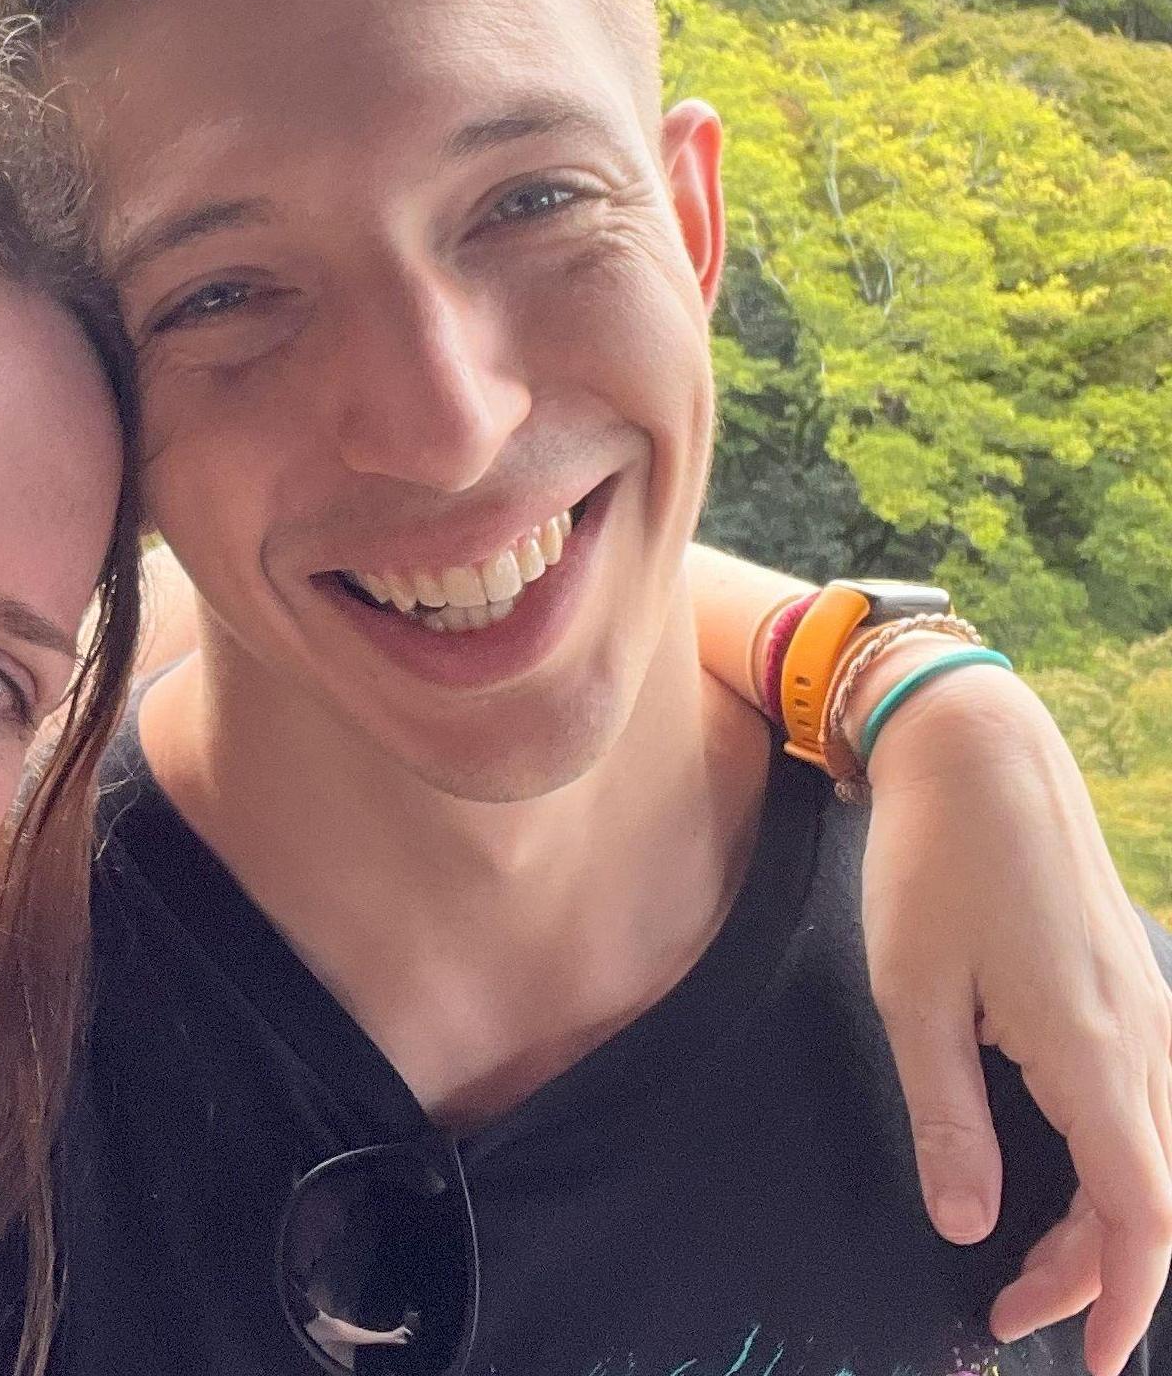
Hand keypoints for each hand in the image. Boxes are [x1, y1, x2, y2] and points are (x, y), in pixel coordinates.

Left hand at [859, 656, 1171, 1374]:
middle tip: (1008, 1306)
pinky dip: (1112, 1157)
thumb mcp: (912, 993)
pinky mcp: (1127, 981)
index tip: (1093, 1363)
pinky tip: (1059, 1166)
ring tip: (1024, 1256)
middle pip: (1151, 1196)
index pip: (1140, 1218)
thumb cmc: (932, 861)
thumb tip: (964, 1223)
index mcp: (1094, 1053)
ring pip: (1153, 1150)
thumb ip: (945, 1115)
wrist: (975, 745)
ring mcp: (1146, 1006)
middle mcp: (1145, 1037)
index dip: (1120, 1301)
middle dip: (1094, 1271)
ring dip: (1101, 1216)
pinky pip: (1145, 1099)